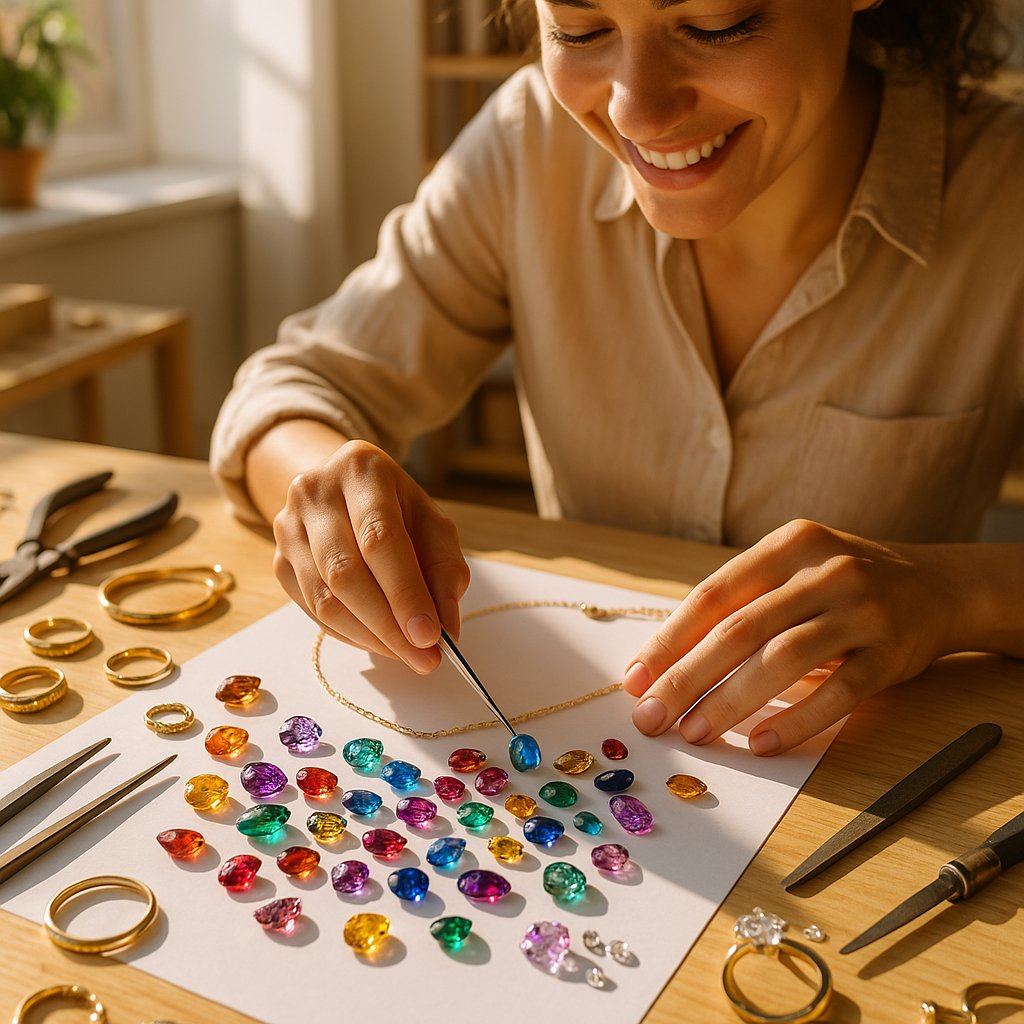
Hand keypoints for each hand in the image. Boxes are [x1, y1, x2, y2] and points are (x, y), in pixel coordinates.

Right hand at [271, 439, 469, 672]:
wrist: (344, 492)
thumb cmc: (397, 509)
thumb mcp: (432, 525)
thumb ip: (444, 572)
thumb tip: (446, 629)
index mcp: (361, 470)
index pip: (380, 538)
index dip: (405, 591)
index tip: (430, 635)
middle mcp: (315, 492)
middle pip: (346, 572)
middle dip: (388, 624)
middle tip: (423, 658)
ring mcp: (288, 527)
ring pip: (324, 598)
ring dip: (370, 636)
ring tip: (405, 654)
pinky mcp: (278, 561)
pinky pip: (312, 610)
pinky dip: (349, 634)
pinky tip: (377, 641)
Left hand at [622, 519, 961, 754]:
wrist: (940, 586)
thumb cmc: (842, 585)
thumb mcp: (794, 572)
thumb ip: (742, 605)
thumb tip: (666, 661)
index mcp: (789, 545)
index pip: (714, 595)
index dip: (670, 639)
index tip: (635, 678)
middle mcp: (824, 571)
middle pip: (741, 629)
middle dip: (687, 677)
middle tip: (652, 716)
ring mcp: (862, 610)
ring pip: (783, 659)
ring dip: (731, 701)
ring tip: (695, 732)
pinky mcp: (892, 652)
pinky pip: (839, 693)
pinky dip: (795, 721)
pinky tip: (760, 744)